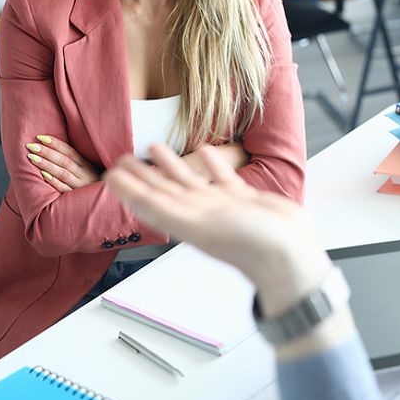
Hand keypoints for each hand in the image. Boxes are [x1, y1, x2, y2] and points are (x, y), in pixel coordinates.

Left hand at [26, 135, 99, 192]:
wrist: (101, 203)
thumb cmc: (91, 184)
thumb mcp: (88, 170)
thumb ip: (74, 162)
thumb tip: (52, 148)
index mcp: (87, 165)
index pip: (69, 151)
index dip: (55, 143)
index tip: (40, 137)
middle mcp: (85, 174)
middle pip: (64, 161)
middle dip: (47, 152)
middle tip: (31, 146)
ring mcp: (81, 186)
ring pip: (63, 173)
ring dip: (47, 164)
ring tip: (32, 157)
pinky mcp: (76, 198)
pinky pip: (64, 188)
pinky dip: (54, 181)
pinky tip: (43, 175)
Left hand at [105, 143, 330, 316]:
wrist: (289, 253)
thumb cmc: (250, 245)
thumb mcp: (201, 227)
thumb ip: (167, 212)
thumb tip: (134, 199)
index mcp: (186, 221)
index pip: (148, 200)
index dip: (128, 187)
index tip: (111, 172)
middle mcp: (200, 213)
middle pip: (163, 189)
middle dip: (143, 173)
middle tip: (124, 157)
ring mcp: (222, 206)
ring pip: (189, 181)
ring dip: (172, 165)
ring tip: (156, 146)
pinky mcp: (244, 200)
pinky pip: (222, 177)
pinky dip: (212, 164)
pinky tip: (206, 151)